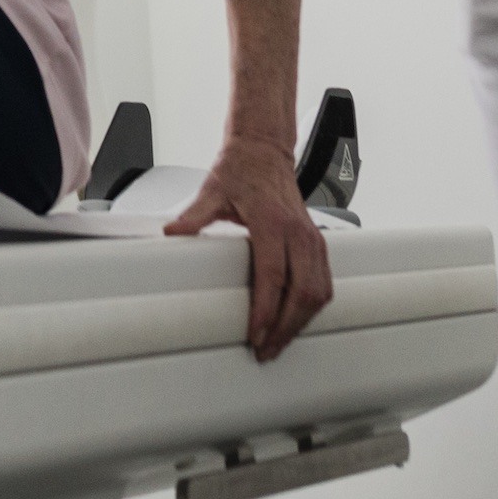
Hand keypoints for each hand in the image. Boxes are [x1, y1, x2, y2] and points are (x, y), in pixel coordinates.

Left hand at [167, 136, 334, 361]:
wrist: (264, 150)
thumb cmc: (241, 168)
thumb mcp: (212, 190)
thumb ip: (194, 215)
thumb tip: (173, 233)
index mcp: (273, 222)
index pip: (273, 276)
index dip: (266, 311)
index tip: (255, 334)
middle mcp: (298, 232)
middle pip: (302, 292)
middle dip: (285, 327)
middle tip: (266, 348)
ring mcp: (312, 237)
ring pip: (318, 291)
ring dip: (301, 321)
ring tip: (279, 341)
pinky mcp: (317, 241)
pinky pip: (324, 281)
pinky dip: (313, 305)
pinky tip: (298, 318)